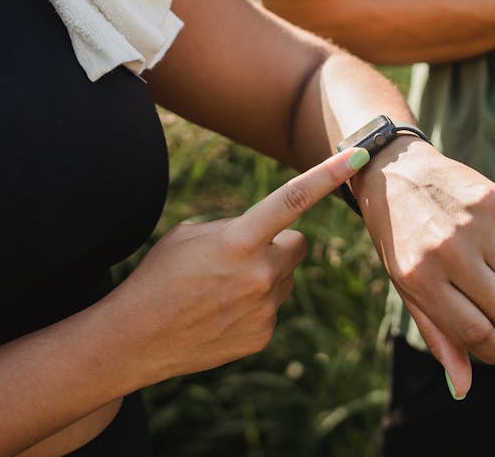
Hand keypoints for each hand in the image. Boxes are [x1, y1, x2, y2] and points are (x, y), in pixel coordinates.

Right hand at [104, 148, 369, 385]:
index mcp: (239, 239)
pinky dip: (253, 306)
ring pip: (285, 277)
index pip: (293, 199)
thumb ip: (236, 227)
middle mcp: (260, 273)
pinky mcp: (263, 334)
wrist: (134, 339)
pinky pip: (272, 307)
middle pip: (298, 243)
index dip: (329, 175)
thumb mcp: (190, 236)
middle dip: (278, 243)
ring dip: (264, 276)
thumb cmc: (158, 276)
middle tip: (239, 255)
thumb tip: (272, 235)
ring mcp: (264, 308)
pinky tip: (220, 313)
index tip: (360, 156)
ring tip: (219, 289)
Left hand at [353, 138, 494, 398]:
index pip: (477, 334)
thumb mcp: (409, 288)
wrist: (396, 175)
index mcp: (422, 279)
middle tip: (493, 304)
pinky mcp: (494, 200)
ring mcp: (473, 224)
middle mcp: (448, 251)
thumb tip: (464, 389)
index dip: (494, 350)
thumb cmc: (402, 241)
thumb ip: (439, 336)